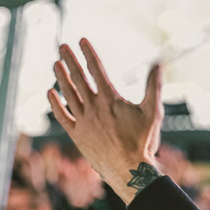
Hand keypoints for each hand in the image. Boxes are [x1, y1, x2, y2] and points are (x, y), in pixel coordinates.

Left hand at [47, 39, 162, 204]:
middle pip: (79, 78)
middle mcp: (94, 107)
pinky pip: (63, 117)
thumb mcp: (153, 111)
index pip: (96, 70)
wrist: (128, 170)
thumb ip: (153, 85)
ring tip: (55, 63)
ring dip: (61, 78)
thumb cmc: (143, 141)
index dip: (88, 53)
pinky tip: (50, 93)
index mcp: (110, 99)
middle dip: (70, 60)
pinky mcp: (77, 135)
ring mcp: (84, 121)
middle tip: (62, 46)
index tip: (81, 40)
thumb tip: (159, 61)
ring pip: (69, 94)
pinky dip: (56, 105)